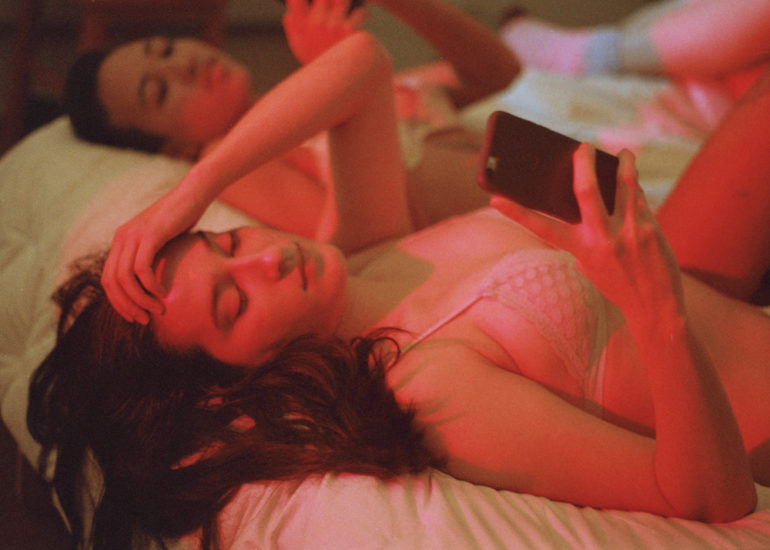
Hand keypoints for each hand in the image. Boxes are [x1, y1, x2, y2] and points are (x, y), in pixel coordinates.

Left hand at [101, 185, 208, 323]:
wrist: (193, 194)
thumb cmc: (183, 219)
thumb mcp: (162, 241)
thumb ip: (154, 258)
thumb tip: (156, 285)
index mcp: (121, 241)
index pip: (108, 279)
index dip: (118, 302)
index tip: (134, 316)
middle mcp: (122, 238)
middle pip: (112, 282)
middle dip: (126, 305)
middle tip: (144, 320)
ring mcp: (134, 235)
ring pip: (125, 278)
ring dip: (140, 299)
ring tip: (157, 310)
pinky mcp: (150, 235)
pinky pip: (142, 268)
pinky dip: (150, 286)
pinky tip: (163, 293)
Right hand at [283, 0, 367, 64]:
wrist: (337, 84)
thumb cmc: (319, 63)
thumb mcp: (299, 48)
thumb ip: (292, 26)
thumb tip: (289, 11)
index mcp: (301, 26)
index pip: (295, 1)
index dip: (300, 0)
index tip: (309, 1)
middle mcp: (314, 24)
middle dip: (329, 1)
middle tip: (334, 6)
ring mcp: (332, 26)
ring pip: (341, 0)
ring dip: (346, 4)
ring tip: (349, 8)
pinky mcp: (349, 31)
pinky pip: (359, 12)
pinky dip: (362, 14)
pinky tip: (363, 17)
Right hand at [492, 144, 684, 320]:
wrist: (653, 306)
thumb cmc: (616, 281)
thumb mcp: (590, 262)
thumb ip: (587, 234)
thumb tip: (593, 194)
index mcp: (578, 249)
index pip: (541, 228)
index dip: (516, 213)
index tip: (495, 199)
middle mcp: (600, 240)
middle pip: (587, 191)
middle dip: (583, 163)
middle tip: (583, 146)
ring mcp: (626, 233)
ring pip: (624, 185)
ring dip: (624, 163)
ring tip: (624, 152)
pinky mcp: (649, 230)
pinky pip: (640, 198)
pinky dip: (636, 187)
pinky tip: (636, 180)